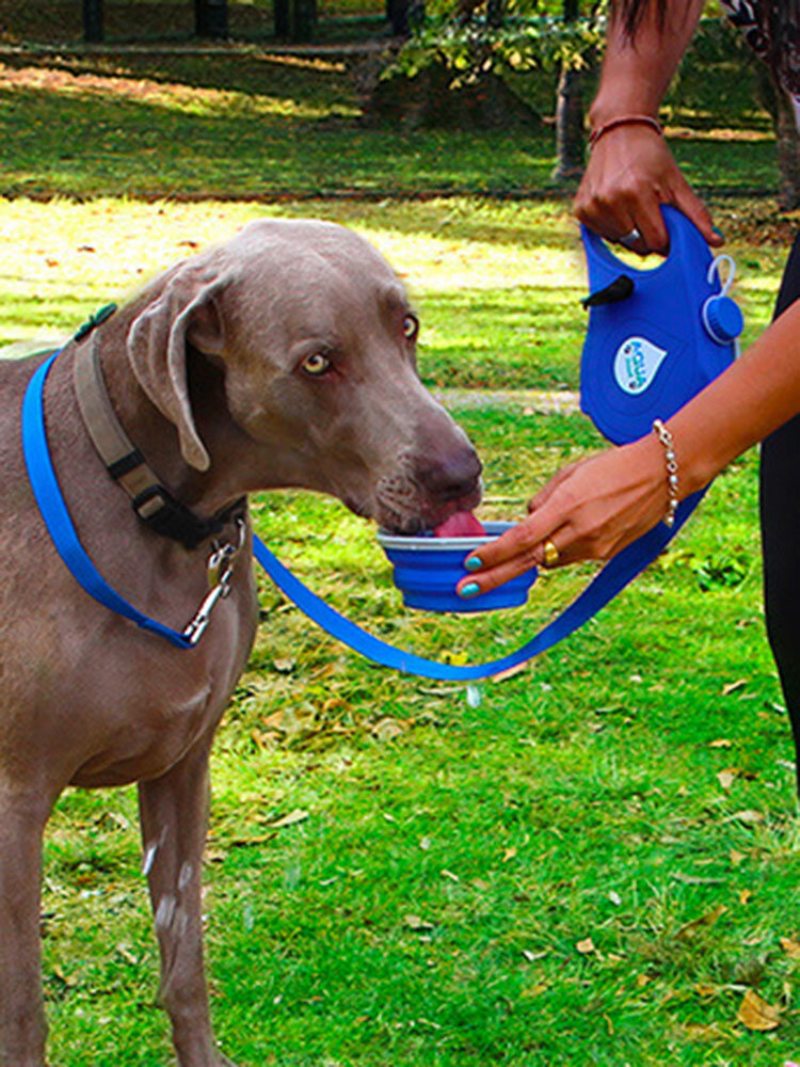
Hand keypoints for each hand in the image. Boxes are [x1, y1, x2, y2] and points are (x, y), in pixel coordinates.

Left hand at [456, 435, 670, 598]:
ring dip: (533, 555)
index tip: (470, 561)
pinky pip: (570, 558)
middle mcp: (580, 531)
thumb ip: (543, 499)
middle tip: (464, 589)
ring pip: (549, 561)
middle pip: (528, 561)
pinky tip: (569, 531)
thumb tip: (526, 520)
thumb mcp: (571, 472)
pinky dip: (559, 549)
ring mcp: (595, 547)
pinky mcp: (606, 555)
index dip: (494, 552)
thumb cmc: (612, 466)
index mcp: (568, 505)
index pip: (522, 537)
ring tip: (534, 540)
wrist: (662, 474)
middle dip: (493, 577)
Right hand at [574, 125, 721, 255]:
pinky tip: (617, 207)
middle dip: (648, 235)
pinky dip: (613, 228)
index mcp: (637, 192)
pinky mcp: (581, 209)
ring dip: (630, 232)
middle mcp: (610, 200)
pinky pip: (602, 236)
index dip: (666, 238)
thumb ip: (696, 214)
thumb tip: (715, 240)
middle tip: (650, 212)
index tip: (668, 226)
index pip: (656, 240)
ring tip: (633, 207)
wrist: (619, 130)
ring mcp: (592, 206)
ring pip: (619, 242)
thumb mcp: (676, 182)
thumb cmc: (651, 156)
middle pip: (637, 245)